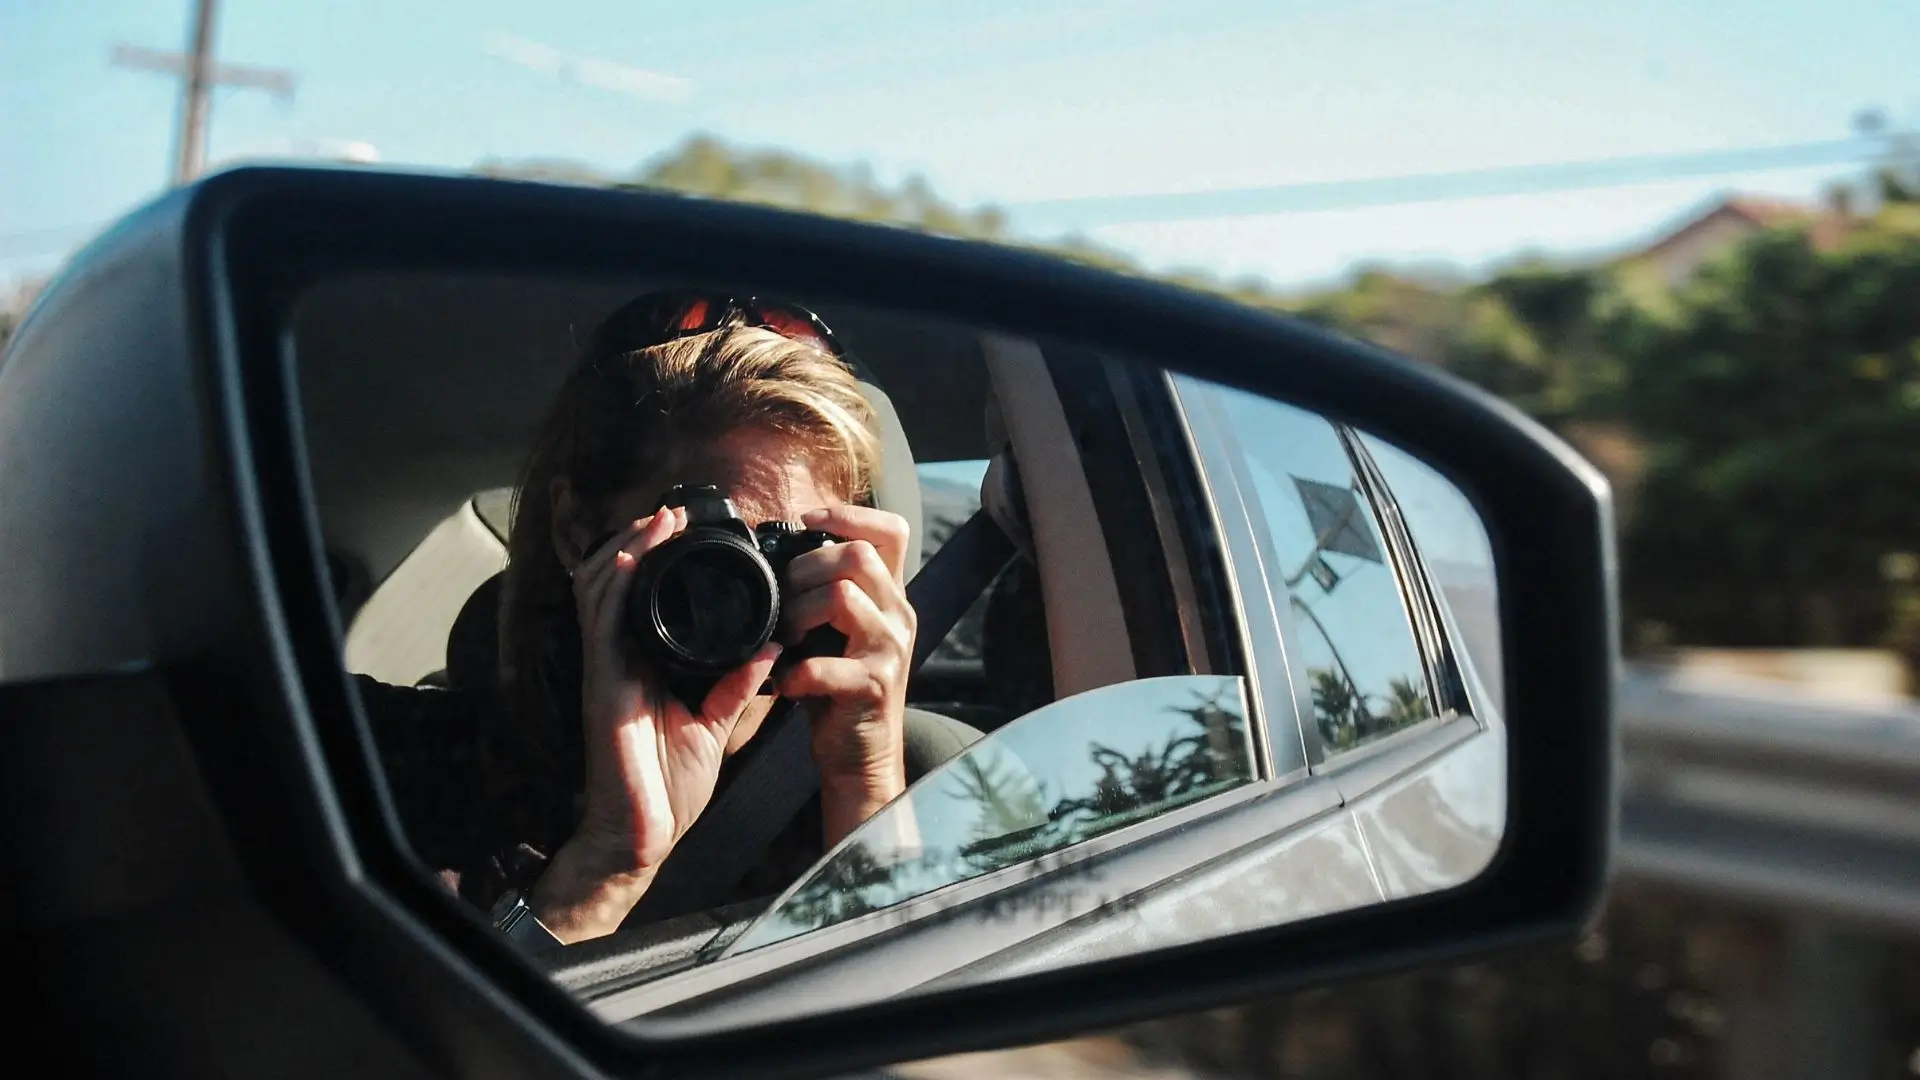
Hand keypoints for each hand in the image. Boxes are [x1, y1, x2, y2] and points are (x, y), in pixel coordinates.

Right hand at [529, 506, 781, 942]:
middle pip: (613, 581)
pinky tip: (635, 558)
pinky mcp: (601, 685)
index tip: (683, 526)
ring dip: (628, 549)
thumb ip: (733, 685)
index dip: (653, 556)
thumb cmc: (669, 786)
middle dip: (638, 540)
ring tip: (658, 520)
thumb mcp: (713, 724)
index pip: (638, 596)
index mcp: (642, 665)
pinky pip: (602, 623)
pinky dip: (617, 585)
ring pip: (602, 590)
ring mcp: (604, 670)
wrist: (641, 836)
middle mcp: (617, 660)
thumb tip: (767, 649)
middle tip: (670, 511)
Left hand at [779, 505, 917, 845]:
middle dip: (806, 568)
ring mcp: (890, 649)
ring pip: (843, 595)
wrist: (860, 757)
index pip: (891, 530)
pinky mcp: (874, 685)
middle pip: (858, 555)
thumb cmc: (838, 691)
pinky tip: (786, 682)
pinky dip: (796, 672)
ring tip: (784, 637)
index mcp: (890, 597)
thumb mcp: (839, 633)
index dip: (848, 515)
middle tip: (782, 599)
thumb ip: (824, 593)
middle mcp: (899, 615)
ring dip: (798, 613)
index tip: (807, 521)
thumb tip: (775, 555)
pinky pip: (827, 664)